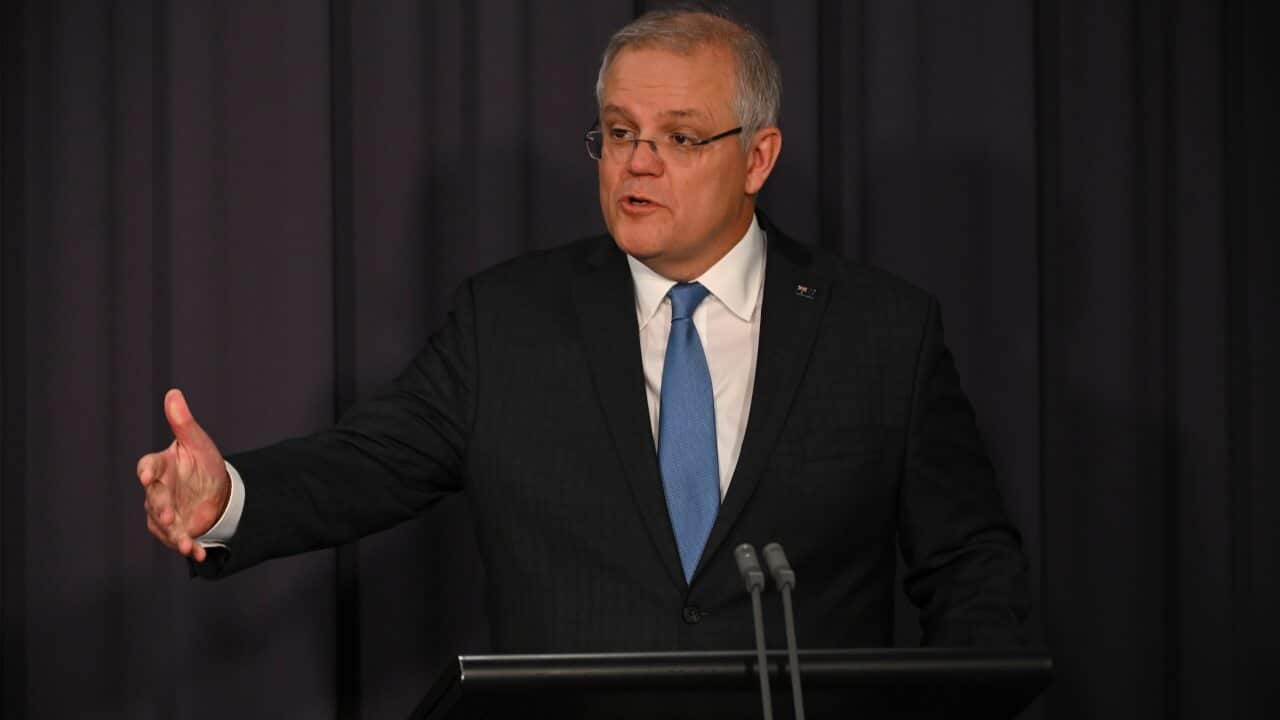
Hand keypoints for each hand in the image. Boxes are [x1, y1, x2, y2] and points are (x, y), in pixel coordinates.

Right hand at [137, 389, 230, 562]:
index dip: (147, 470)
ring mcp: (165, 512)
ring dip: (173, 534)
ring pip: (163, 524)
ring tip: (185, 542)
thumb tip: (174, 393)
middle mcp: (158, 491)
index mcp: (161, 466)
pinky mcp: (175, 529)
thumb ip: (184, 422)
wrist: (217, 489)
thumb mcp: (198, 442)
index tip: (146, 474)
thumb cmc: (201, 461)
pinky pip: (179, 539)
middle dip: (161, 508)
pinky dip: (188, 547)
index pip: (149, 467)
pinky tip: (198, 553)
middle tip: (169, 515)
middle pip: (155, 499)